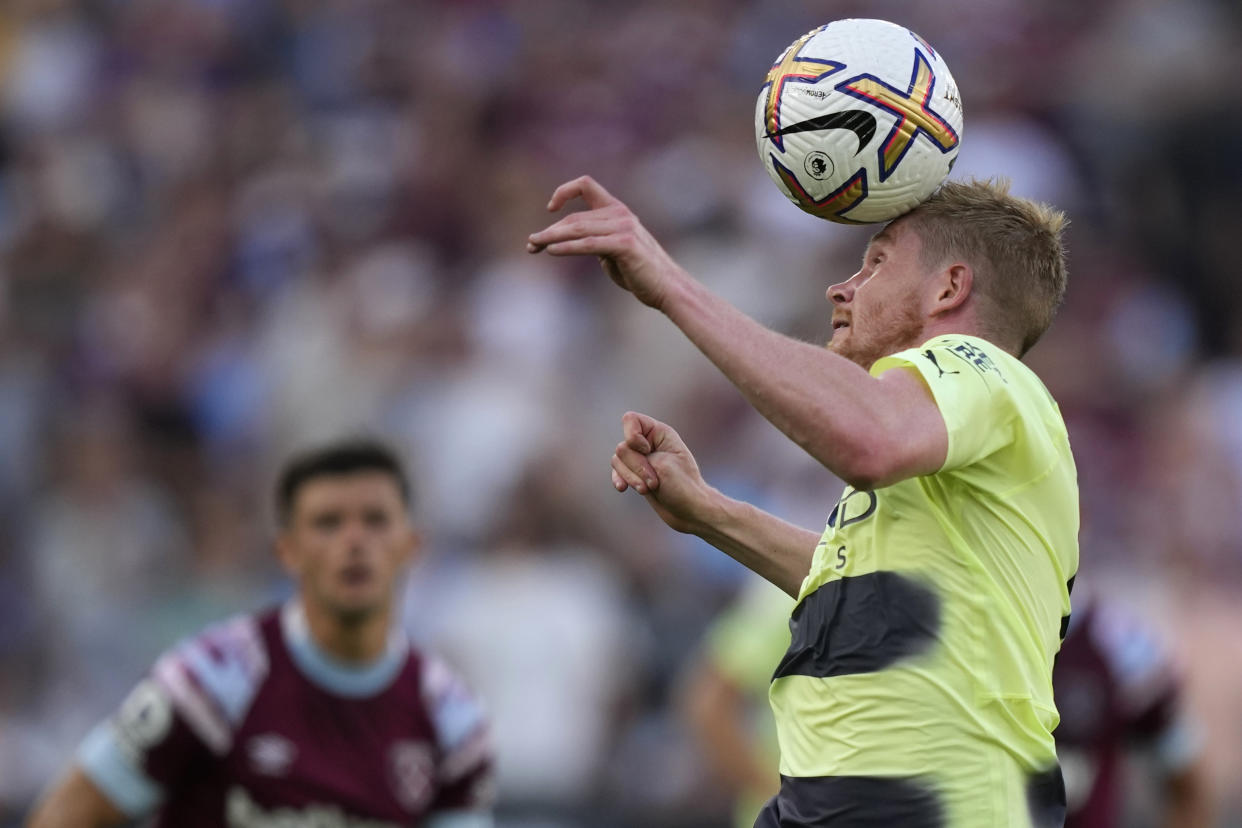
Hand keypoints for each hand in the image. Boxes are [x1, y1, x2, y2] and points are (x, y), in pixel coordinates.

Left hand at [527, 175, 687, 309]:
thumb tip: (567, 239)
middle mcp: (620, 213)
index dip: (564, 191)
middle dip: (550, 231)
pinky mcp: (625, 245)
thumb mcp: (613, 250)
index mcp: (617, 210)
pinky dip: (567, 246)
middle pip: (575, 218)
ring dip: (551, 238)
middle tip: (530, 244)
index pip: (586, 185)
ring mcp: (624, 228)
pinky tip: (551, 251)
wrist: (667, 288)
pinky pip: (588, 244)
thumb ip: (594, 239)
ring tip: (533, 246)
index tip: (550, 208)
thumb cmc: (639, 272)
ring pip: (578, 228)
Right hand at [610, 411, 714, 534]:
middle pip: (623, 447)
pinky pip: (617, 472)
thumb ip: (635, 453)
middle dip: (636, 467)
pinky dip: (619, 479)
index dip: (632, 436)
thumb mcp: (662, 465)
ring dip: (632, 477)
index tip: (647, 451)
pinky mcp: (636, 474)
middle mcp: (649, 443)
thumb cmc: (683, 487)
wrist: (690, 511)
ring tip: (649, 489)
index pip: (630, 419)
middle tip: (655, 481)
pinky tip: (622, 489)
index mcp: (660, 433)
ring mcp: (642, 459)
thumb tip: (618, 452)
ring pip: (617, 461)